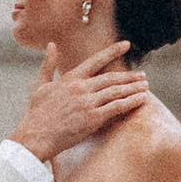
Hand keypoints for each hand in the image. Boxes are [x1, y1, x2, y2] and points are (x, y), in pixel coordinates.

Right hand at [15, 43, 148, 160]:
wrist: (34, 136)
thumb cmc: (36, 114)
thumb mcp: (40, 85)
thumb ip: (49, 64)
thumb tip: (52, 45)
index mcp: (70, 78)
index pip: (95, 60)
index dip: (112, 51)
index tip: (126, 44)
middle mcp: (81, 88)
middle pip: (111, 78)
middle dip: (129, 76)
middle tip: (143, 75)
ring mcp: (88, 103)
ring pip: (117, 91)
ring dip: (133, 88)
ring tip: (146, 86)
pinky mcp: (92, 119)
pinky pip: (117, 107)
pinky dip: (131, 102)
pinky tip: (142, 99)